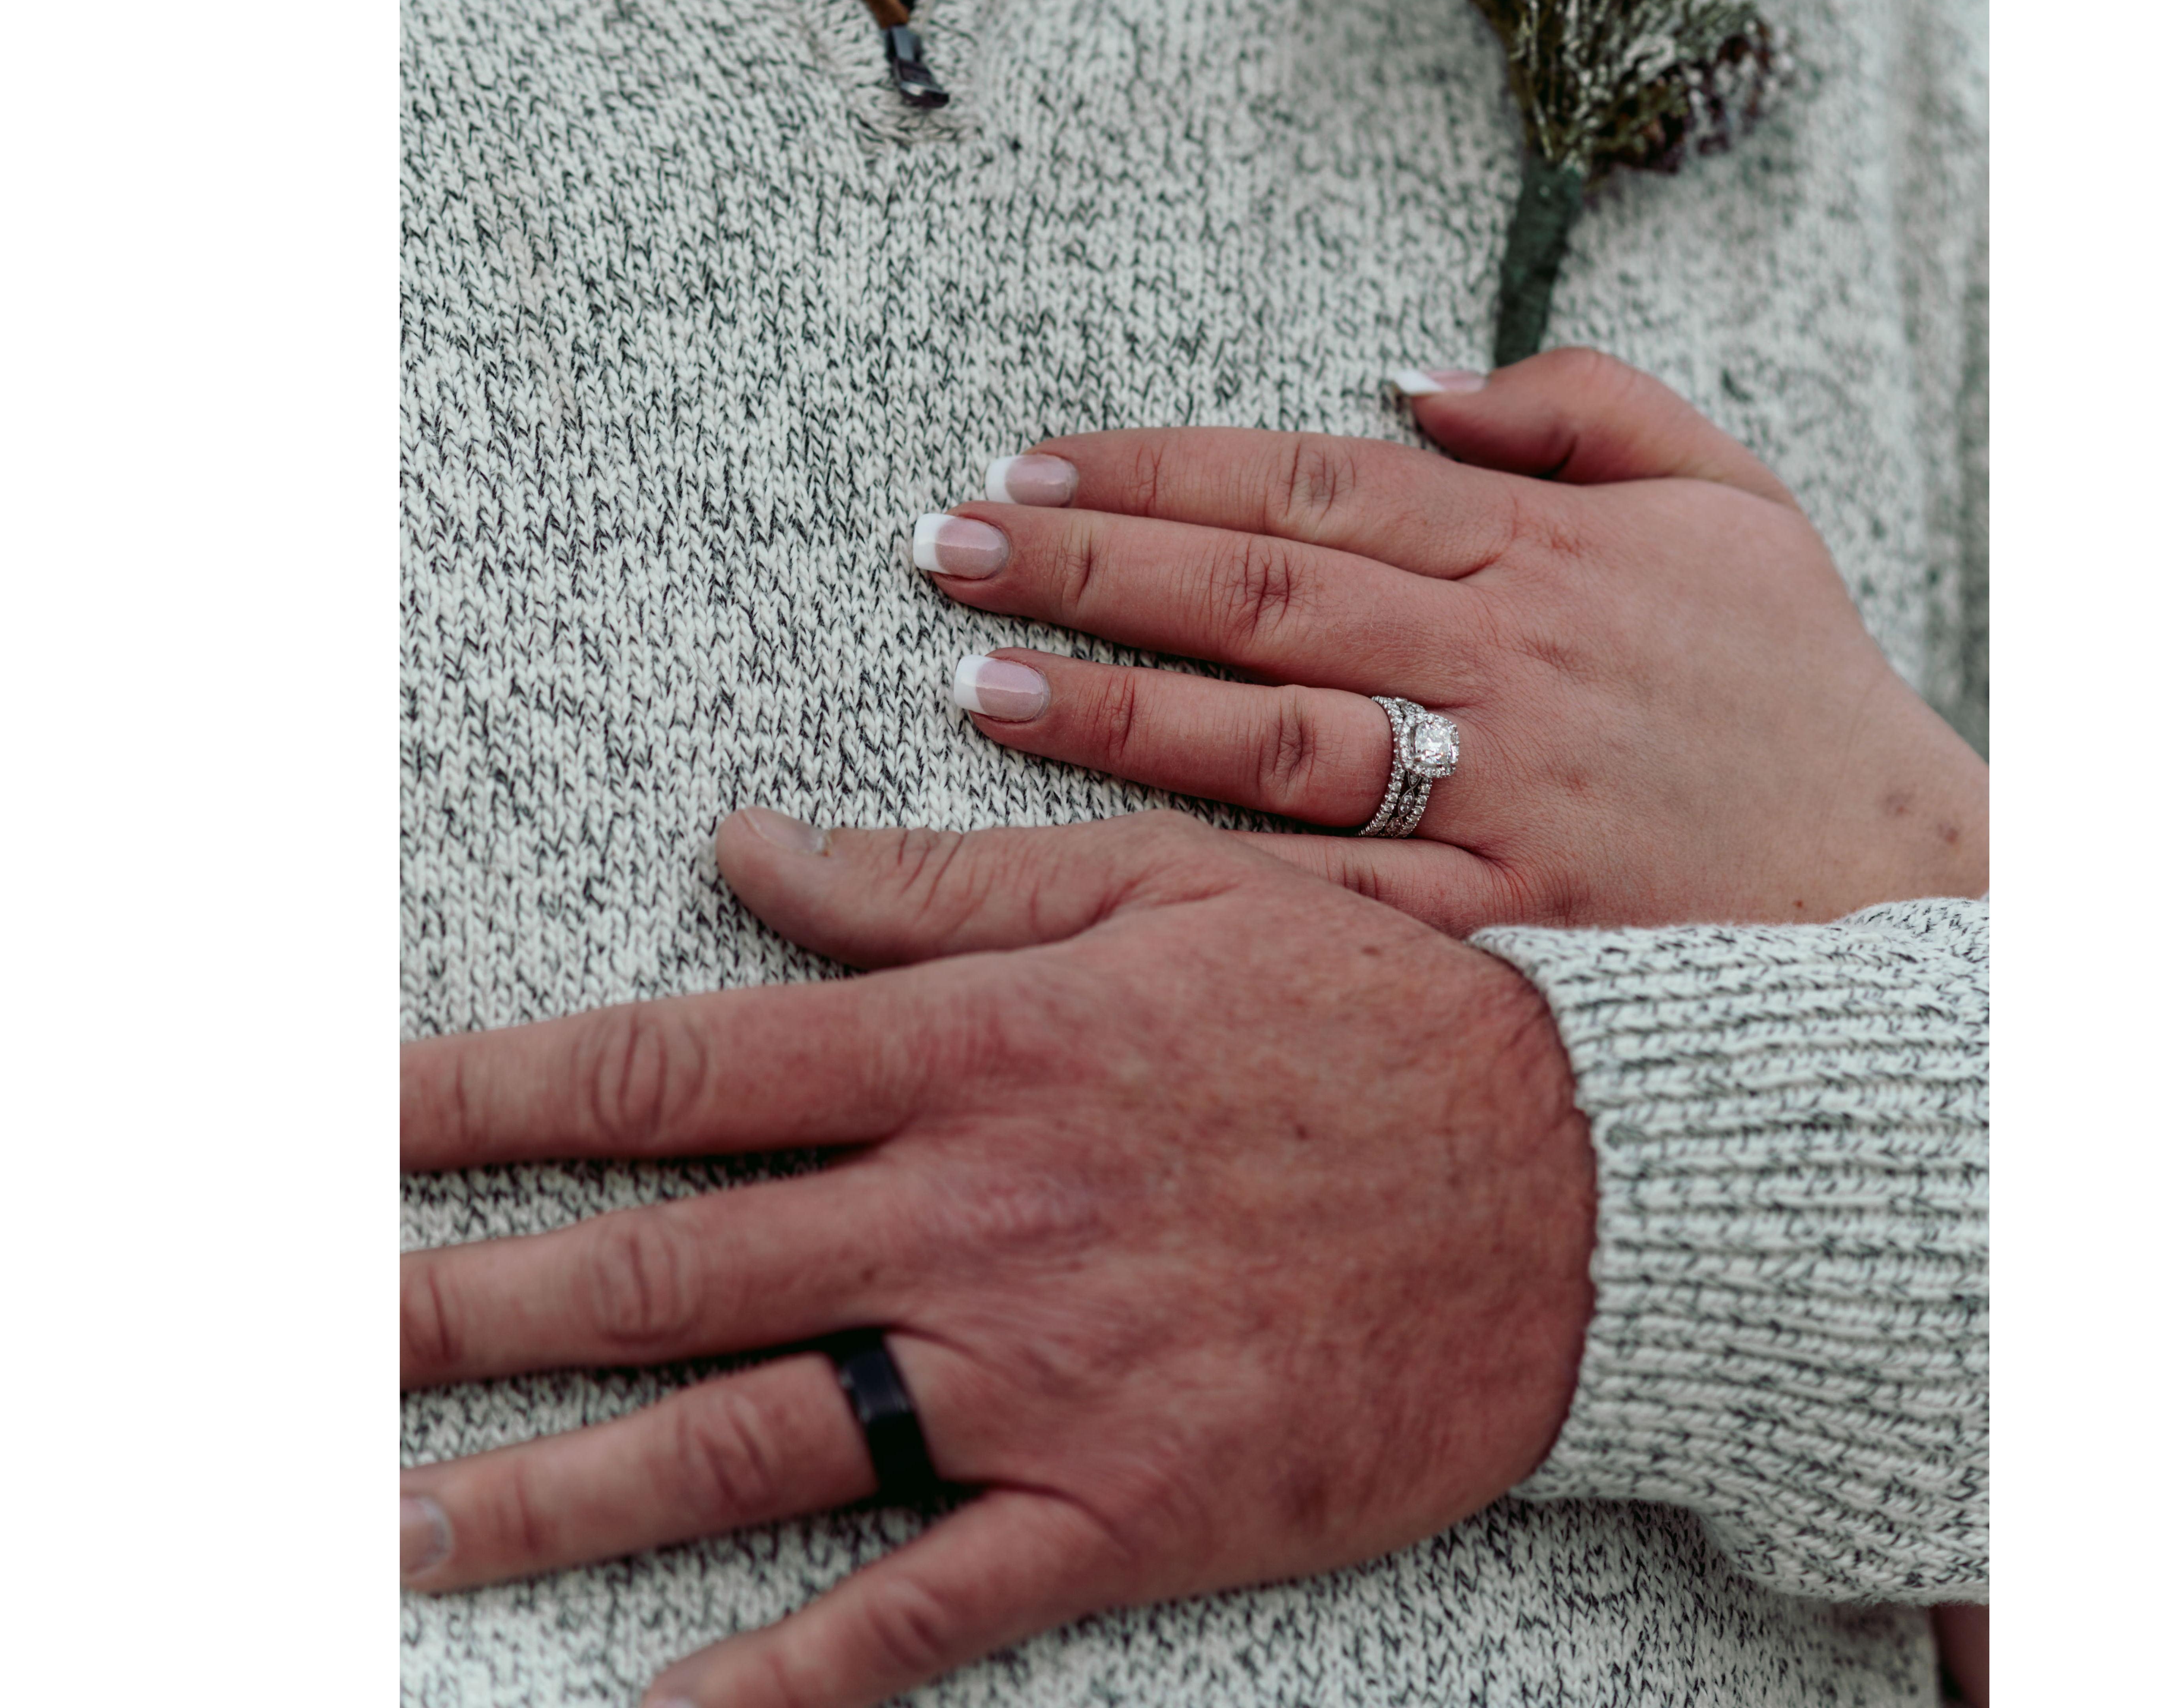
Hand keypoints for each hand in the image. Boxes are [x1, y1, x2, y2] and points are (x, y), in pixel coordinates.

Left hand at [400, 810, 1596, 1707]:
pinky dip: (780, 1677)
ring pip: (749, 1442)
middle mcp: (972, 1214)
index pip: (674, 1073)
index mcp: (975, 1053)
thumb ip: (929, 886)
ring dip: (560, 1489)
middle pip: (667, 1267)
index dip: (491, 1093)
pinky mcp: (1117, 1506)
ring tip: (401, 1525)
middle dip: (465, 1299)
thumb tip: (744, 855)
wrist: (1565, 1177)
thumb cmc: (1353, 1012)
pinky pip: (914, 1608)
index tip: (352, 1116)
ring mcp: (1039, 1374)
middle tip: (307, 1338)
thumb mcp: (1150, 895)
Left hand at [913, 348, 1985, 934]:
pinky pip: (1328, 891)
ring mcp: (1497, 800)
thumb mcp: (1734, 496)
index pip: (1309, 487)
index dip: (1157, 469)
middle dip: (1087, 561)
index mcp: (1541, 553)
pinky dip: (1203, 866)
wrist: (1912, 897)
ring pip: (1267, 733)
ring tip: (972, 675)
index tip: (1031, 460)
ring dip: (1110, 701)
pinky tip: (1088, 848)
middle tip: (947, 541)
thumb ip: (1582, 406)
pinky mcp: (1498, 928)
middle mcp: (1503, 664)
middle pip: (1257, 594)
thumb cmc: (1801, 691)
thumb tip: (1413, 381)